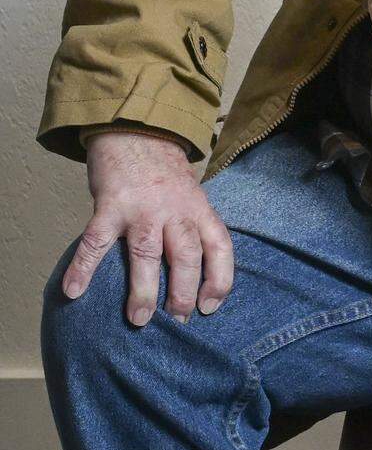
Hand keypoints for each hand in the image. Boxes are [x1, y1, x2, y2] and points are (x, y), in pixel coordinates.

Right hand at [61, 132, 233, 327]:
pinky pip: (96, 241)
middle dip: (182, 293)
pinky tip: (73, 291)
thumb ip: (191, 226)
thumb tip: (193, 275)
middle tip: (176, 322)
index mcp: (197, 207)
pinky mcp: (110, 205)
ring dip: (143, 290)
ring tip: (138, 319)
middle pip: (186, 254)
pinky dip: (83, 268)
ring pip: (147, 253)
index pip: (219, 245)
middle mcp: (174, 208)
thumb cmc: (163, 169)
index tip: (210, 307)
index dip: (219, 278)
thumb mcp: (190, 193)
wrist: (136, 127)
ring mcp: (141, 207)